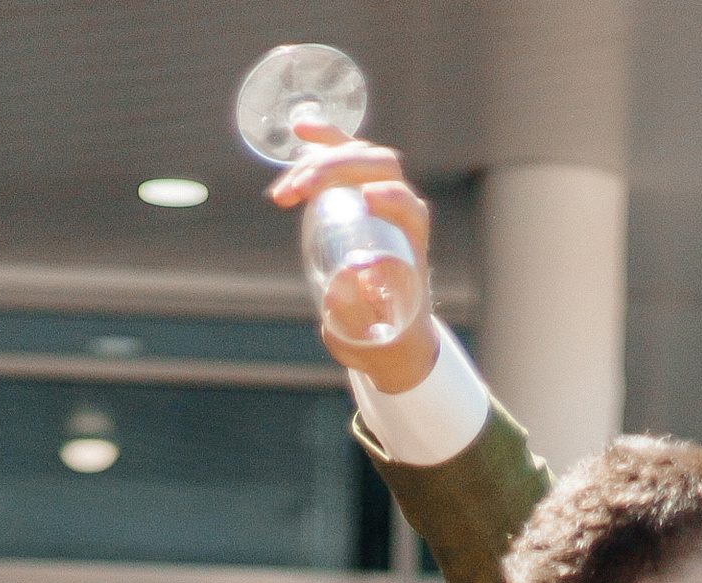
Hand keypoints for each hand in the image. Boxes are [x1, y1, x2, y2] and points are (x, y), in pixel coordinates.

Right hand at [269, 119, 438, 389]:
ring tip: (288, 186)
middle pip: (379, 167)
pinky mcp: (357, 187)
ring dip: (321, 159)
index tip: (367, 199)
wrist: (390, 326)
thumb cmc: (383, 331)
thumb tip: (334, 293)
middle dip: (339, 170)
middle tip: (300, 190)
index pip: (408, 206)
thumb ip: (356, 317)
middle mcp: (401, 208)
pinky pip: (342, 155)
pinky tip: (299, 128)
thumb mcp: (371, 335)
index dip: (393, 199)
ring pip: (358, 155)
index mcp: (413, 240)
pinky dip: (321, 141)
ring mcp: (379, 191)